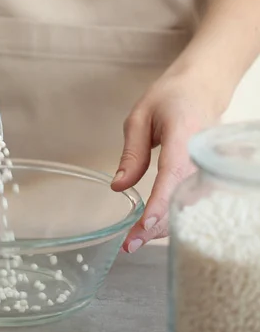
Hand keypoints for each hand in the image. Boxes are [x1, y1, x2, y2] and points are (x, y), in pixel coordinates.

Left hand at [111, 69, 230, 252]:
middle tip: (130, 244)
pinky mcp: (211, 174)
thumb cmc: (170, 98)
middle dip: (158, 226)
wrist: (204, 87)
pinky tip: (155, 226)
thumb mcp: (139, 117)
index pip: (173, 173)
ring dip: (166, 225)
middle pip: (183, 198)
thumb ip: (131, 153)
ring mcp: (211, 166)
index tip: (145, 223)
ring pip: (191, 205)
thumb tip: (118, 187)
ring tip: (137, 239)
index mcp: (184, 135)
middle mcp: (203, 154)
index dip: (161, 201)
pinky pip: (195, 201)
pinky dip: (175, 215)